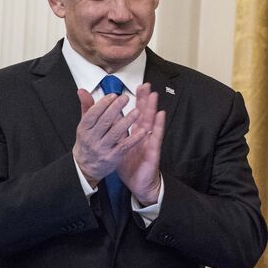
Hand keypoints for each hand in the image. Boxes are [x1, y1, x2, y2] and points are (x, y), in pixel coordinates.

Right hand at [72, 89, 144, 185]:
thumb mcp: (85, 125)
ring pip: (115, 133)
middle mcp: (92, 139)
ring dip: (127, 121)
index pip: (92, 114)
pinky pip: (125, 146)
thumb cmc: (88, 142)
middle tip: (125, 98)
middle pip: (104, 122)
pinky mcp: (113, 157)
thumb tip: (82, 91)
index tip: (113, 95)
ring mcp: (103, 149)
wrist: (86, 167)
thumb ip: (87, 107)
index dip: (103, 104)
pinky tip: (143, 131)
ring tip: (136, 111)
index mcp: (84, 129)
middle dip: (116, 108)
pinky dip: (134, 138)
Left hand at [117, 83, 165, 205]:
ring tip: (153, 94)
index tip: (135, 87)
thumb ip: (113, 131)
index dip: (135, 101)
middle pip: (144, 114)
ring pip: (150, 122)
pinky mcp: (153, 150)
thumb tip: (107, 118)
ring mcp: (149, 141)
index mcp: (133, 133)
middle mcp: (142, 134)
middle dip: (144, 99)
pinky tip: (160, 115)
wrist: (138, 183)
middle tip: (145, 84)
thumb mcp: (117, 146)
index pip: (134, 113)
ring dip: (152, 108)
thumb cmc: (129, 165)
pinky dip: (158, 125)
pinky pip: (156, 136)